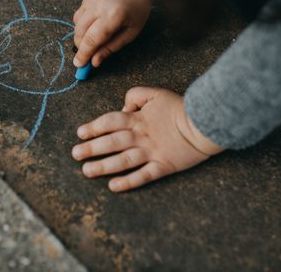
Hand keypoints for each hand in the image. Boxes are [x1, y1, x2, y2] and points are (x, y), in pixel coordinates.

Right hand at [72, 0, 158, 67]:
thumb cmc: (136, 10)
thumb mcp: (131, 32)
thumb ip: (112, 47)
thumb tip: (95, 61)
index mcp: (113, 16)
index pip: (92, 39)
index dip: (84, 54)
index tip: (79, 65)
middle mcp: (98, 7)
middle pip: (80, 33)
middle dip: (81, 48)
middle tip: (86, 57)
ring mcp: (90, 1)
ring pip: (76, 26)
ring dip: (80, 38)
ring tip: (92, 42)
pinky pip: (78, 17)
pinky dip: (81, 26)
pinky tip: (91, 28)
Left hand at [72, 87, 222, 191]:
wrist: (204, 123)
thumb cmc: (180, 107)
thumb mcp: (155, 93)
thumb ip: (135, 96)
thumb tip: (123, 109)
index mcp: (138, 119)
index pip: (109, 123)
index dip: (93, 127)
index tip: (80, 133)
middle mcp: (140, 137)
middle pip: (110, 142)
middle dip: (91, 149)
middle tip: (75, 154)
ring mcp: (151, 153)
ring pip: (122, 161)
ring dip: (103, 166)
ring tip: (87, 171)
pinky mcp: (163, 166)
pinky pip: (142, 176)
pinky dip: (128, 182)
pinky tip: (113, 186)